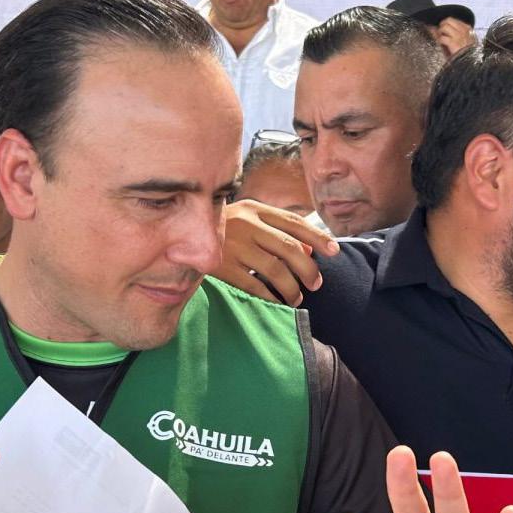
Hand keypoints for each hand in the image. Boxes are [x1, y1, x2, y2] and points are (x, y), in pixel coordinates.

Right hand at [218, 200, 337, 305]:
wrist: (178, 232)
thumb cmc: (222, 228)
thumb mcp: (248, 220)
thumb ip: (278, 230)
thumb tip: (311, 250)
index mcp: (256, 209)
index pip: (295, 223)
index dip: (318, 237)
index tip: (334, 251)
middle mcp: (247, 224)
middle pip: (290, 249)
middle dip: (308, 270)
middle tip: (316, 284)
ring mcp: (234, 245)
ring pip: (276, 270)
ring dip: (292, 288)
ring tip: (296, 299)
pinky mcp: (221, 266)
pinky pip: (254, 286)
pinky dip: (270, 297)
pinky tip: (276, 303)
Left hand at [434, 17, 476, 56]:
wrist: (472, 63)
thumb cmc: (467, 53)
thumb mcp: (465, 40)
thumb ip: (455, 33)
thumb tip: (440, 28)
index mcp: (468, 29)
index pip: (454, 20)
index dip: (446, 23)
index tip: (444, 29)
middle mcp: (464, 30)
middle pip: (448, 20)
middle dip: (442, 25)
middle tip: (440, 33)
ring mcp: (459, 36)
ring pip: (444, 27)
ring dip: (440, 32)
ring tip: (441, 39)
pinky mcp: (453, 43)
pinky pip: (442, 38)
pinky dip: (439, 41)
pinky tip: (441, 45)